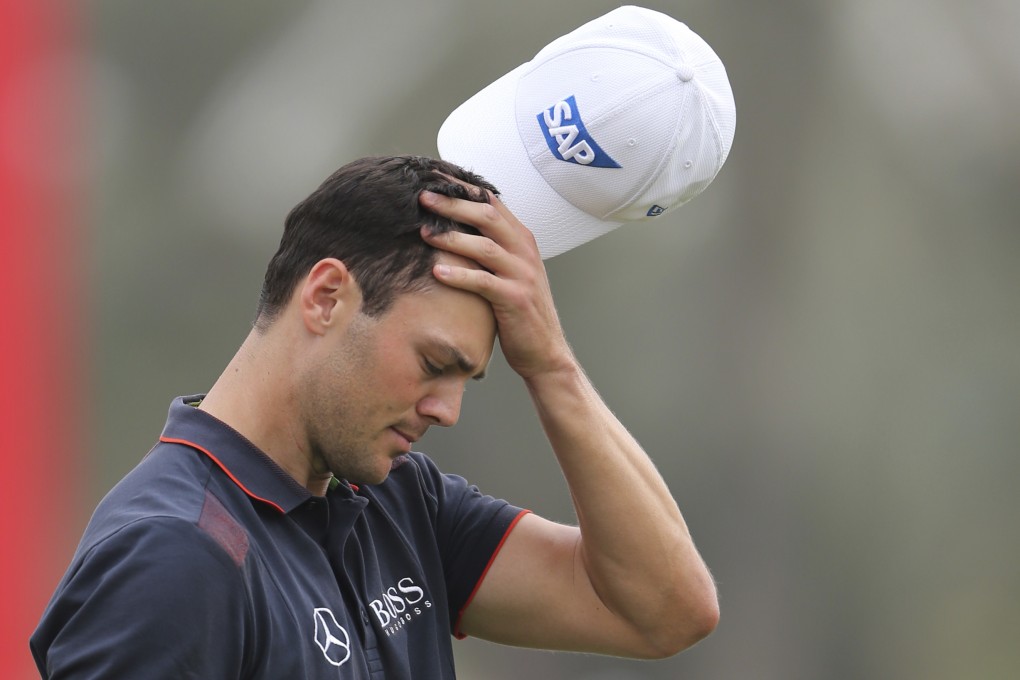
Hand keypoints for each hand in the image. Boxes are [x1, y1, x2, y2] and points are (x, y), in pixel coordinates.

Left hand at [419, 187, 573, 380]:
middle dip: (453, 204)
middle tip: (423, 197)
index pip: (492, 202)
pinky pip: (483, 282)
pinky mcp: (515, 299)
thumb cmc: (519, 310)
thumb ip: (491, 246)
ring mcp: (522, 275)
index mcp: (522, 239)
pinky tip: (436, 272)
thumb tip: (454, 225)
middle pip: (487, 216)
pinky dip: (459, 275)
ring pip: (485, 247)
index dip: (463, 188)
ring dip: (452, 238)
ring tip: (424, 233)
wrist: (544, 350)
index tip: (434, 178)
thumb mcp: (509, 270)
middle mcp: (524, 252)